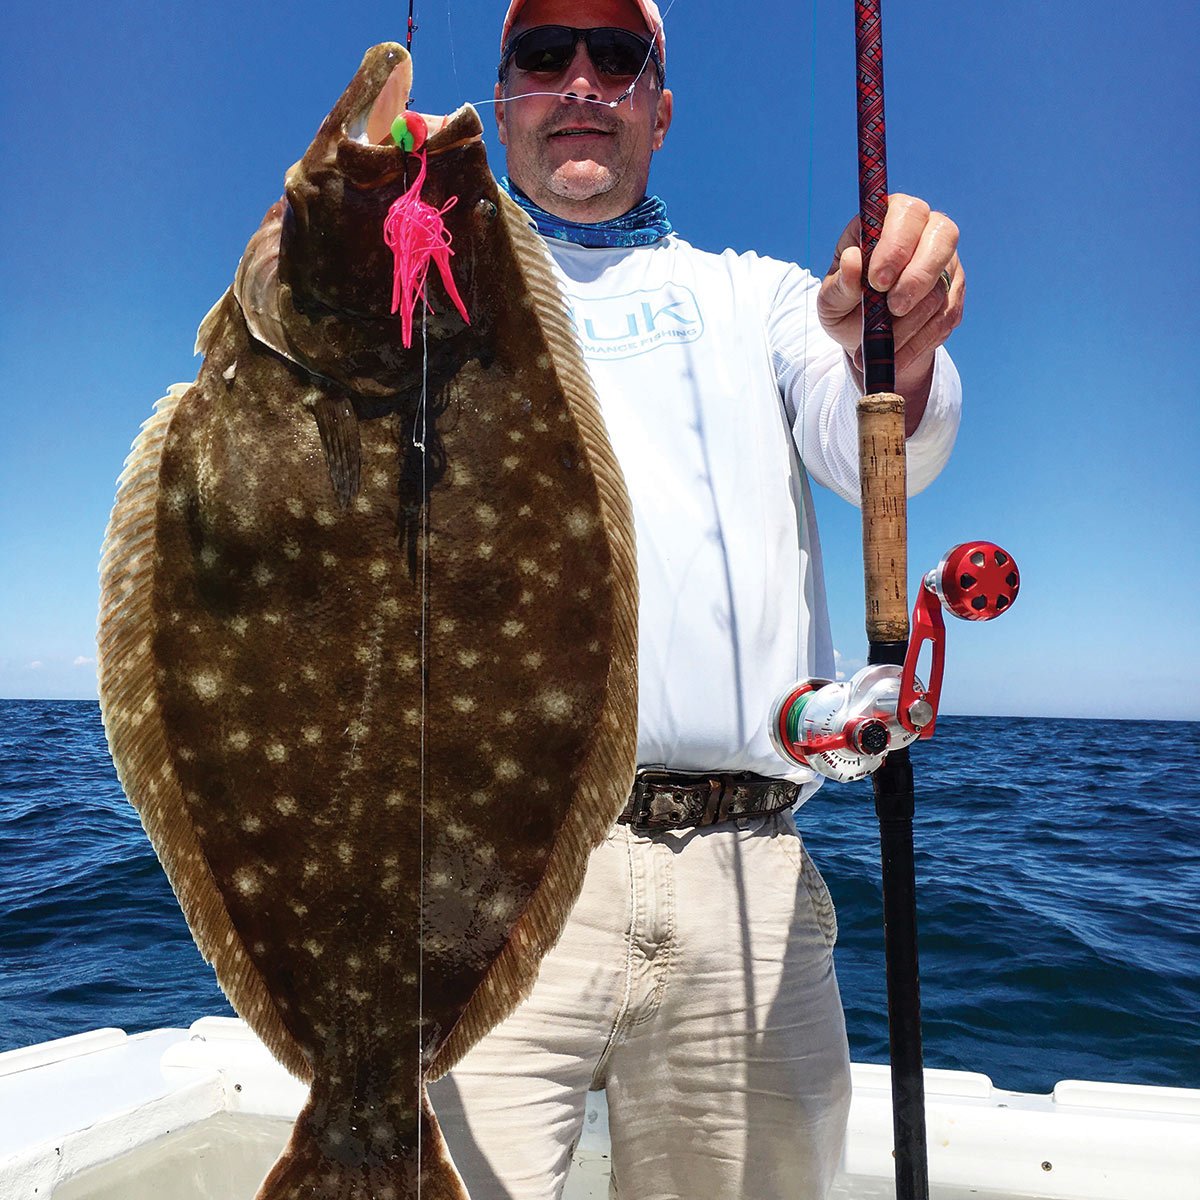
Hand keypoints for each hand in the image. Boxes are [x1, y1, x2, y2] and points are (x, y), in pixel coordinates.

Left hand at [817, 194, 962, 416]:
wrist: (867, 338)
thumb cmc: (846, 305)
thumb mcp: (831, 300)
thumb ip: (839, 284)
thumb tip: (852, 260)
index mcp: (890, 219)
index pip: (907, 213)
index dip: (896, 245)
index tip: (877, 281)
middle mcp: (926, 232)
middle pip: (942, 238)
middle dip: (917, 277)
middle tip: (892, 308)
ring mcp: (946, 262)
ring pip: (942, 284)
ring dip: (913, 319)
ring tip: (884, 341)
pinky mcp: (954, 294)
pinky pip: (946, 316)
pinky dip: (920, 340)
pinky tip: (899, 354)